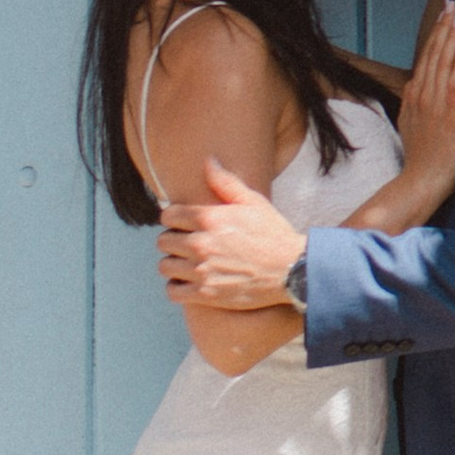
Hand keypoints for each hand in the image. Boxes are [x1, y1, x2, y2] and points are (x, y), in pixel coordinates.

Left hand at [159, 158, 306, 310]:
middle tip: (188, 242)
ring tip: (188, 262)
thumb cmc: (272, 233)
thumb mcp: (254, 202)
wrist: (291, 270)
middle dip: (173, 240)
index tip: (183, 222)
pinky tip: (190, 280)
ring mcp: (201, 271)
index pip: (169, 215)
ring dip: (174, 263)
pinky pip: (172, 291)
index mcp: (211, 219)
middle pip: (163, 241)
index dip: (174, 217)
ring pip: (165, 266)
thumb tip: (207, 161)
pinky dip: (177, 286)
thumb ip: (226, 182)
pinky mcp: (204, 294)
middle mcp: (202, 244)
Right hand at [396, 2, 454, 206]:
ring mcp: (435, 105)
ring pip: (443, 64)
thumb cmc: (422, 157)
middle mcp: (423, 97)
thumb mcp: (411, 125)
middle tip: (452, 4)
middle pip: (433, 55)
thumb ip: (413, 103)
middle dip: (443, 28)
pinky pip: (454, 85)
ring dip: (451, 39)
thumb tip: (414, 84)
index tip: (443, 14)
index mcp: (415, 97)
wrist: (420, 183)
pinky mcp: (450, 116)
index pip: (426, 58)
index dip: (435, 35)